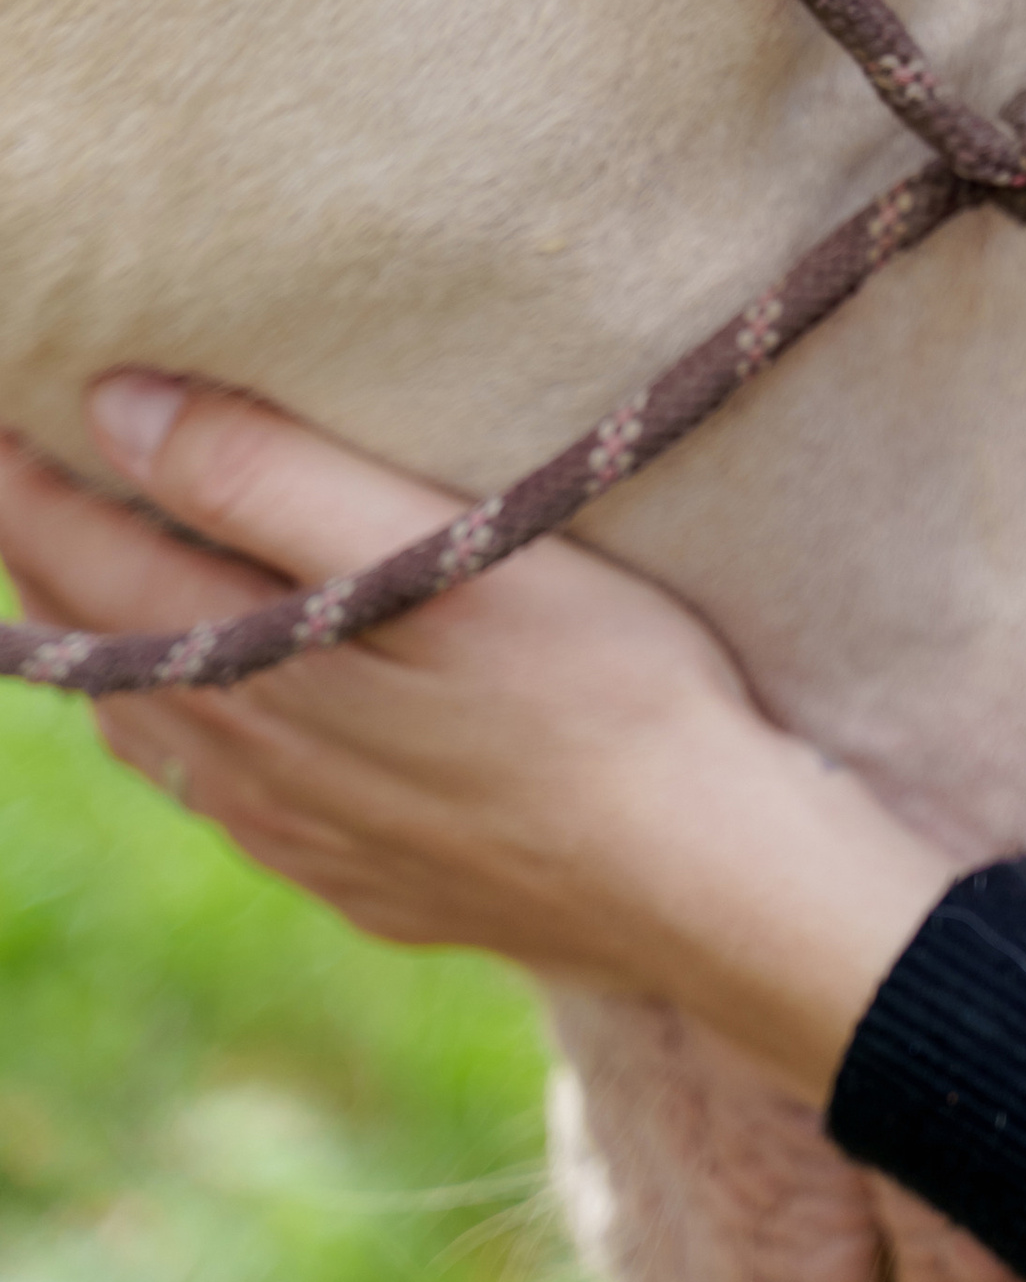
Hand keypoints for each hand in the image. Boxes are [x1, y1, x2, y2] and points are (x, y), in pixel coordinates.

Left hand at [0, 377, 953, 1101]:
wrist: (701, 879)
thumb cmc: (596, 687)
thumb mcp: (446, 552)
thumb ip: (271, 478)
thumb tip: (115, 407)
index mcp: (248, 669)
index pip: (81, 559)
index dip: (23, 478)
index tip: (5, 399)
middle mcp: (247, 765)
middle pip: (97, 647)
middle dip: (49, 552)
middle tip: (32, 463)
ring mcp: (303, 838)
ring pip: (151, 732)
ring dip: (106, 647)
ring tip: (96, 576)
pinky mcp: (364, 882)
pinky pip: (226, 801)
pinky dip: (183, 733)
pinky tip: (216, 720)